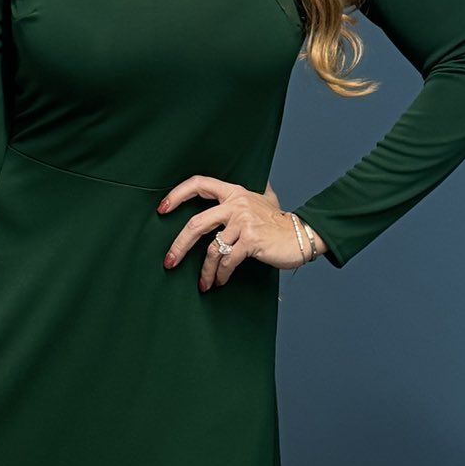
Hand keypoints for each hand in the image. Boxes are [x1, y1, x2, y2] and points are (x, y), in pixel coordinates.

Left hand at [158, 176, 322, 289]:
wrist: (302, 235)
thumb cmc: (280, 222)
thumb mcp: (265, 199)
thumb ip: (253, 191)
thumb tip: (255, 182)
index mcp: (234, 192)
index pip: (200, 184)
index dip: (177, 194)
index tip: (162, 209)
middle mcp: (236, 204)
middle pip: (196, 224)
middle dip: (179, 246)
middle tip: (169, 262)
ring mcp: (243, 222)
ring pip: (212, 249)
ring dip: (205, 271)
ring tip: (204, 284)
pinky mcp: (251, 240)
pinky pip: (227, 260)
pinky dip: (221, 274)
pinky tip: (220, 281)